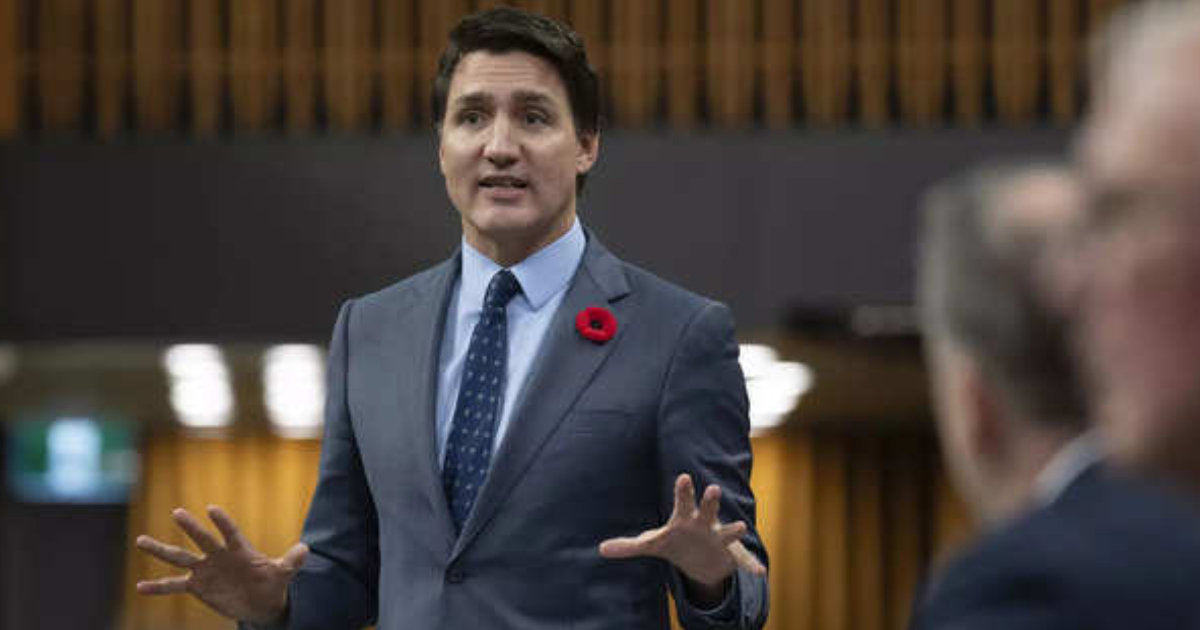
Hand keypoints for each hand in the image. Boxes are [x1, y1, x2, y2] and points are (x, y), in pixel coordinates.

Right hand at [135, 505, 307, 623]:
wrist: (259, 602)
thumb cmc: (271, 583)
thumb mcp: (283, 574)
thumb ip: (291, 562)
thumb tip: (306, 549)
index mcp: (239, 550)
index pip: (230, 533)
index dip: (223, 522)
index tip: (212, 509)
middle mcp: (218, 556)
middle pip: (203, 540)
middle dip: (191, 528)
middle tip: (177, 512)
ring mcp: (205, 570)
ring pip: (180, 557)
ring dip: (161, 549)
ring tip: (140, 539)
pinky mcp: (197, 586)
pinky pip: (174, 586)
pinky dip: (158, 587)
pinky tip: (140, 587)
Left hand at [598, 474, 765, 591]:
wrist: (702, 555)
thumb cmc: (674, 541)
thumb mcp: (652, 544)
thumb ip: (628, 546)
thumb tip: (601, 549)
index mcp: (684, 518)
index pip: (682, 501)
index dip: (683, 490)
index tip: (684, 476)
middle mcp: (704, 524)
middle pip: (706, 510)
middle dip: (709, 501)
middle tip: (713, 488)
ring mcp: (718, 538)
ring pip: (727, 532)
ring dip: (733, 530)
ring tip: (740, 527)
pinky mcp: (729, 554)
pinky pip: (742, 560)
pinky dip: (751, 566)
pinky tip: (760, 572)